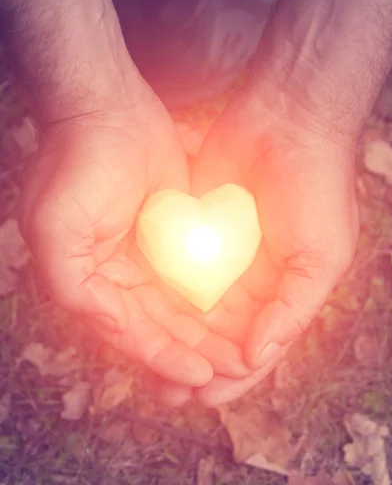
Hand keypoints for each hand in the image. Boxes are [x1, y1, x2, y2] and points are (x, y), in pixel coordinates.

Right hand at [19, 85, 252, 386]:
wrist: (108, 108)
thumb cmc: (77, 165)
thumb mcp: (57, 230)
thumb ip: (74, 287)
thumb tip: (107, 328)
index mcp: (89, 285)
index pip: (131, 334)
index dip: (163, 358)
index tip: (200, 377)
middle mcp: (118, 279)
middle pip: (160, 329)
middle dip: (193, 354)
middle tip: (229, 375)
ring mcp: (147, 258)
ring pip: (183, 308)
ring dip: (208, 334)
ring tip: (240, 358)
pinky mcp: (174, 236)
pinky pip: (197, 275)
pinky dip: (216, 299)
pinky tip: (241, 316)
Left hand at [152, 87, 358, 405]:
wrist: (287, 120)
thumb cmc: (317, 189)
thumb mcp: (320, 257)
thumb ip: (291, 310)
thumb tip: (256, 358)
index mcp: (284, 294)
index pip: (258, 348)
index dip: (234, 377)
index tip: (205, 398)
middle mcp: (252, 282)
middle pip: (220, 336)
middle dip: (197, 365)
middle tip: (168, 394)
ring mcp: (221, 256)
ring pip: (192, 309)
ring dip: (174, 338)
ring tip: (147, 366)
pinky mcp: (194, 230)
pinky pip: (175, 270)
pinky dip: (161, 295)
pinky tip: (141, 316)